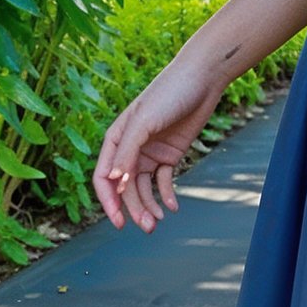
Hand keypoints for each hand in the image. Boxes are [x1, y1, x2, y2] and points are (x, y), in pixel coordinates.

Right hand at [92, 55, 226, 232]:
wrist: (203, 79)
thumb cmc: (169, 93)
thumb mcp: (144, 122)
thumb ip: (127, 152)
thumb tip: (114, 182)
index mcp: (116, 139)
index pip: (104, 177)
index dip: (108, 201)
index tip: (118, 222)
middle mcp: (130, 148)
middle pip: (126, 187)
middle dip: (134, 208)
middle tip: (148, 227)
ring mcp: (150, 152)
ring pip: (143, 187)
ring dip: (149, 206)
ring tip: (158, 222)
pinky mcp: (170, 154)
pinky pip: (163, 180)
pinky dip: (166, 195)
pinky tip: (173, 206)